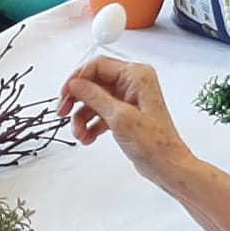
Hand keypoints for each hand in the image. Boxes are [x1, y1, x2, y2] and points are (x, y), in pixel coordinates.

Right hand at [57, 57, 188, 176]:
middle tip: (63, 111)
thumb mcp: (119, 117)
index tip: (65, 93)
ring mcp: (128, 99)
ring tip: (79, 133)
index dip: (78, 78)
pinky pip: (100, 112)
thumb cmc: (155, 143)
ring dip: (82, 117)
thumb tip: (76, 84)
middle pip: (93, 83)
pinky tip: (88, 137)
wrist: (166, 165)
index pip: (98, 65)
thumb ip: (94, 97)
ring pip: (94, 100)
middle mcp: (132, 83)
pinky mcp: (124, 113)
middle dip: (77, 100)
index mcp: (137, 75)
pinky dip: (91, 124)